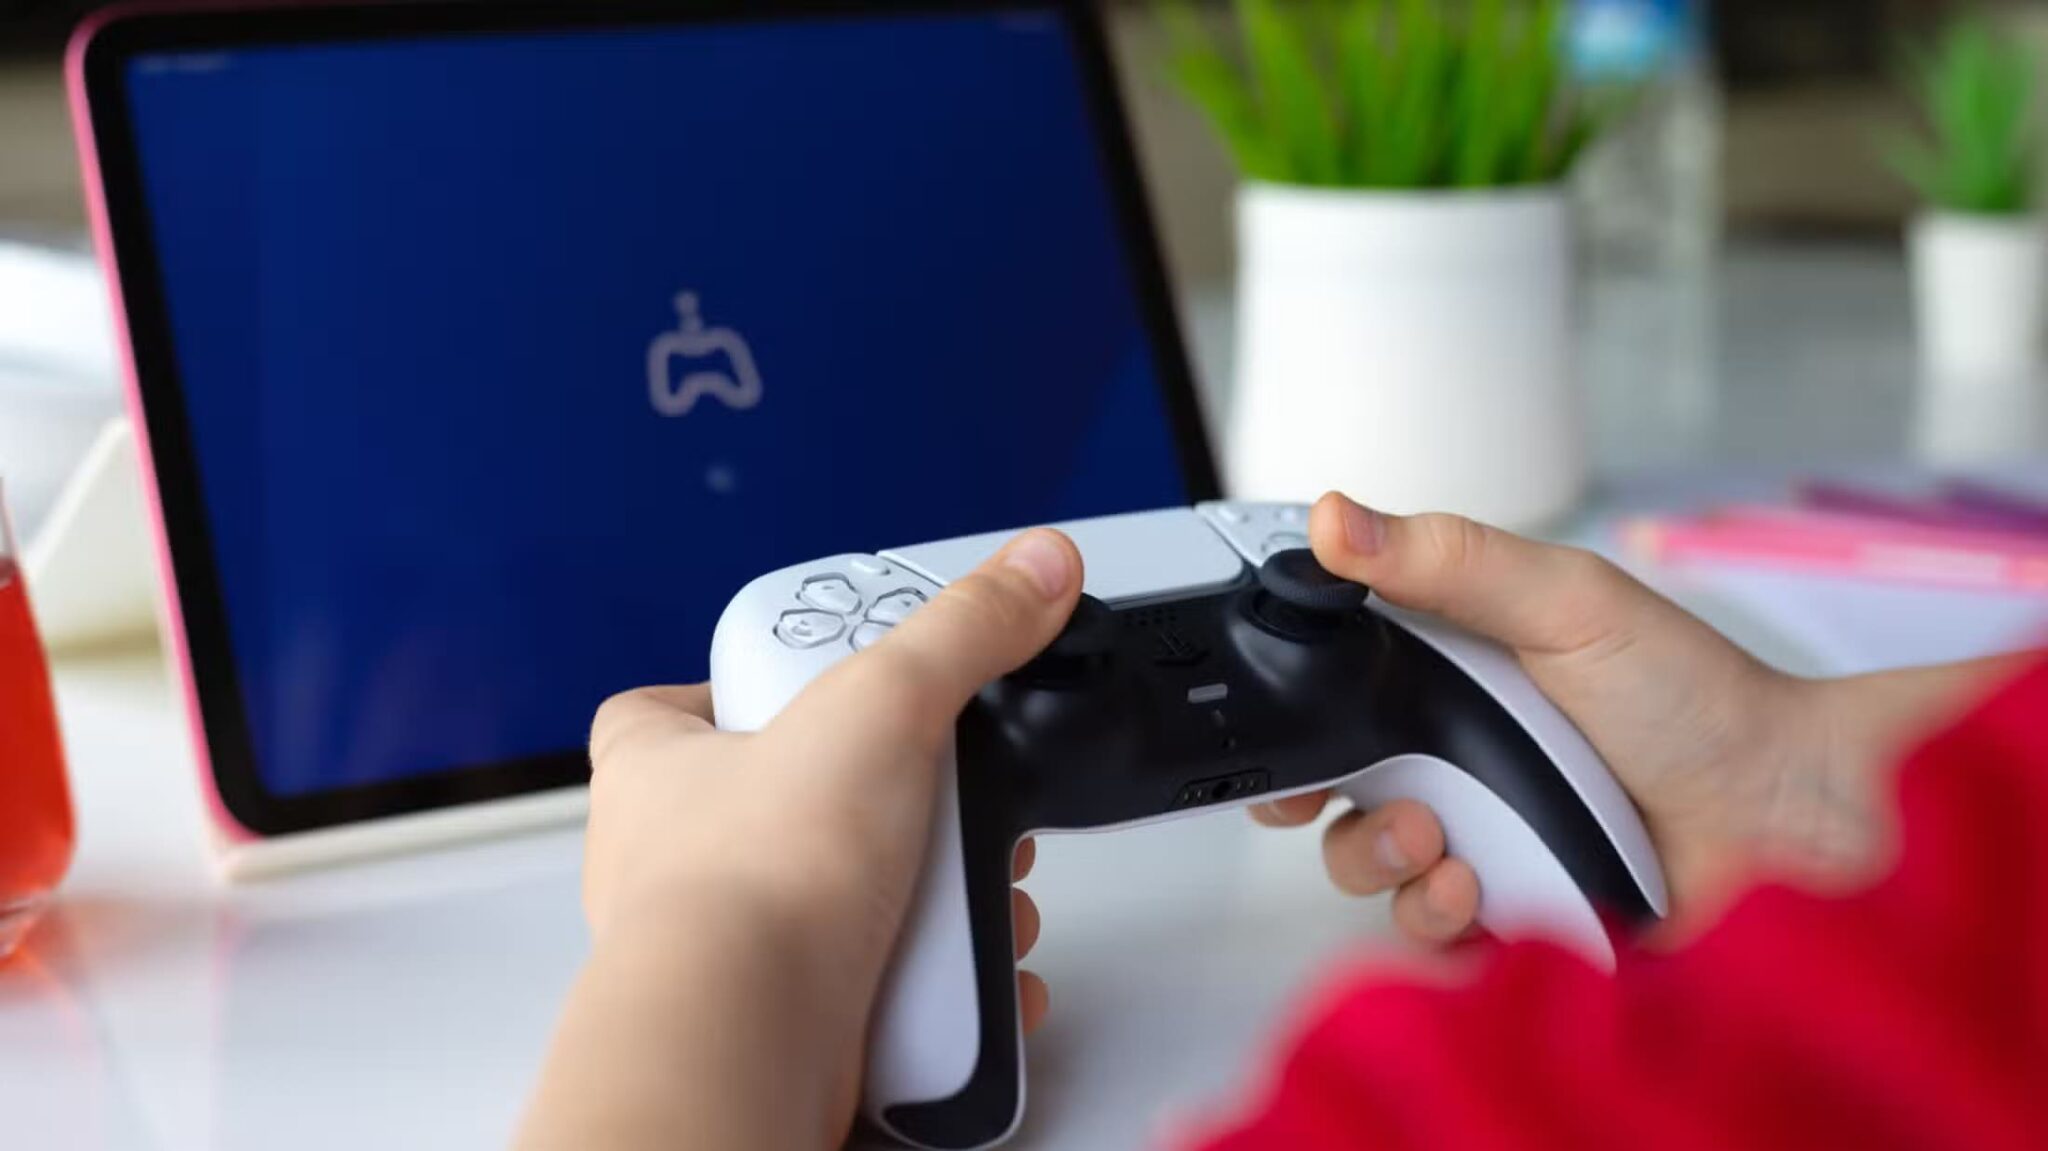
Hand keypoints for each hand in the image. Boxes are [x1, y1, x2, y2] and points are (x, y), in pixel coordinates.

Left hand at [520, 530, 1081, 1150]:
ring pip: (840, 898)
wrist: (751, 1044)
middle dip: (883, 805)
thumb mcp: (882, 702)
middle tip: (933, 794)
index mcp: (655, 769)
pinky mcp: (790, 1022)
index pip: (671, 705)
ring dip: (924, 897)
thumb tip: (1031, 569)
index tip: (824, 679)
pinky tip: (968, 973)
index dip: (746, 688)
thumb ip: (965, 628)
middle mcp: (675, 863)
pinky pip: (878, 989)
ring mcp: (732, 949)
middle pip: (789, 801)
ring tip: (962, 887)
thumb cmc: (752, 882)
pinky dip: (939, 985)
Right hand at [1251, 492, 1896, 944]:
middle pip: (1328, 795)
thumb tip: (1336, 518)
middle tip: (1394, 801)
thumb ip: (1447, 560)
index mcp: (1446, 678)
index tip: (1274, 739)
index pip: (1328, 699)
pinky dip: (1436, 925)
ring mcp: (1478, 841)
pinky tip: (1479, 897)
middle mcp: (1452, 761)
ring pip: (1368, 870)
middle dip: (1325, 808)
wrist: (1787, 812)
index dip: (1288, 724)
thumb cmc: (1694, 696)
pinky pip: (1429, 939)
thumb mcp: (1564, 602)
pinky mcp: (1510, 917)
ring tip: (1449, 852)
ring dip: (1385, 865)